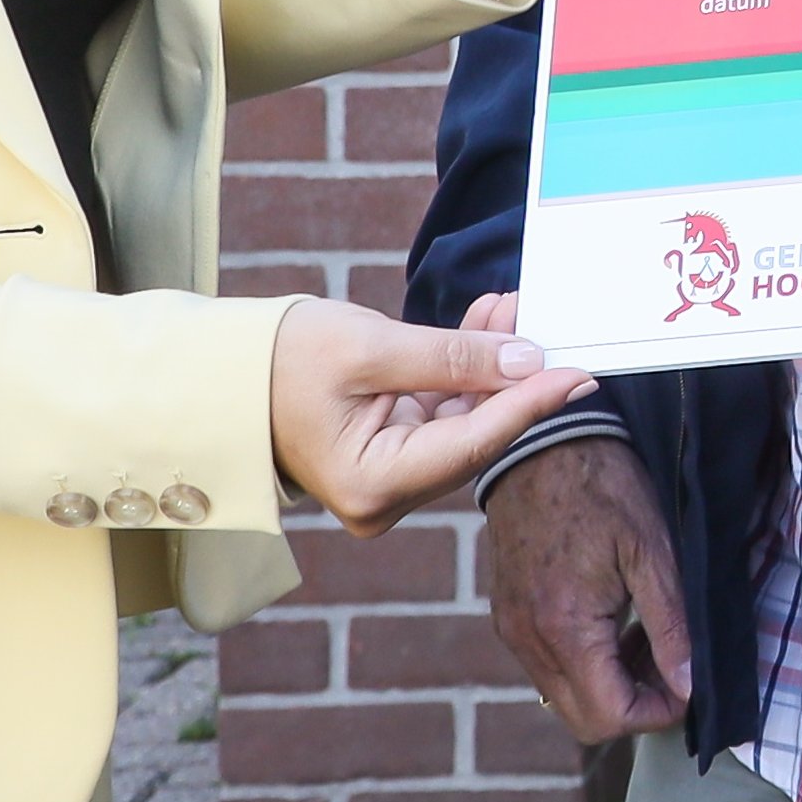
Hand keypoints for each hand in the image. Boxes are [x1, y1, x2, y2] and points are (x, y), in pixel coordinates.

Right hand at [265, 295, 593, 533]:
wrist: (221, 373)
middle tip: (545, 319)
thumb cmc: (280, 360)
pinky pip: (441, 411)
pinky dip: (463, 370)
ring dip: (490, 363)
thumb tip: (527, 360)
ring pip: (463, 418)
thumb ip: (452, 358)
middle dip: (512, 373)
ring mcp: (389, 478)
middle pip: (474, 433)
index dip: (532, 403)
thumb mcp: (369, 349)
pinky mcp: (390, 453)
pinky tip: (487, 324)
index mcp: (375, 485)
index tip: (580, 373)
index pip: (475, 443)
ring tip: (511, 307)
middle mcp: (386, 495)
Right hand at [472, 419, 696, 743]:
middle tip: (672, 663)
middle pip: (586, 720)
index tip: (688, 683)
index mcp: (565, 628)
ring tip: (649, 638)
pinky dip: (588, 663)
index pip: (611, 718)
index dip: (659, 713)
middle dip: (637, 705)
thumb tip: (690, 684)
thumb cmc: (601, 486)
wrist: (540, 442)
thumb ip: (671, 626)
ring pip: (566, 698)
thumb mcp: (652, 552)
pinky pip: (550, 667)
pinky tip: (616, 622)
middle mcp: (529, 641)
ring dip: (613, 685)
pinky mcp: (510, 617)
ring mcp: (513, 631)